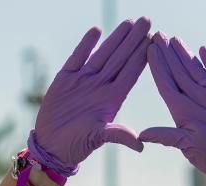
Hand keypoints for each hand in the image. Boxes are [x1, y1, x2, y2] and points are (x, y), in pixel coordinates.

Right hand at [31, 17, 151, 173]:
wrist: (51, 146)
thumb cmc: (76, 145)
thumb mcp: (99, 139)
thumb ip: (117, 135)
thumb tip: (140, 145)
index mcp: (112, 99)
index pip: (131, 72)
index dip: (143, 55)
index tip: (155, 39)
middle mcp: (100, 86)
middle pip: (120, 58)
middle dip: (133, 40)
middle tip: (147, 20)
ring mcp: (83, 80)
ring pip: (103, 54)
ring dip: (115, 38)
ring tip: (129, 22)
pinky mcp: (65, 78)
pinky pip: (77, 57)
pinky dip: (86, 44)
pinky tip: (96, 30)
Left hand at [138, 33, 205, 185]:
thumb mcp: (186, 146)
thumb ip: (167, 136)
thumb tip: (142, 136)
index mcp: (181, 111)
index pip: (166, 84)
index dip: (157, 67)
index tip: (148, 51)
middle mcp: (194, 100)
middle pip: (178, 72)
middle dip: (167, 55)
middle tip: (157, 36)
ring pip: (196, 70)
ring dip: (186, 55)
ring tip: (175, 40)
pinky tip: (203, 50)